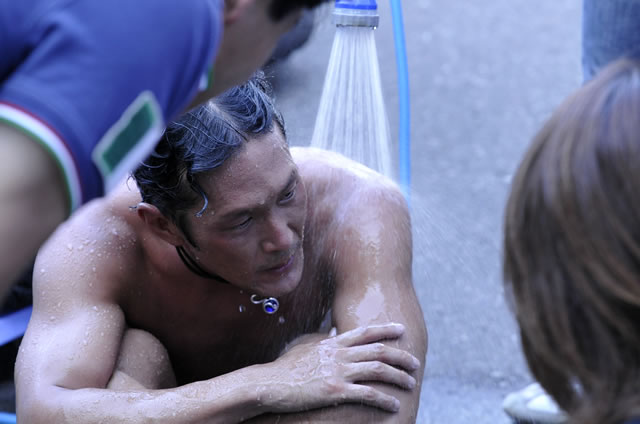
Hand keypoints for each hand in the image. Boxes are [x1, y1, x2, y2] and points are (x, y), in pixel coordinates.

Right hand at [259, 323, 419, 412]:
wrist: (270, 384)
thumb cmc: (284, 368)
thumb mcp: (304, 347)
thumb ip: (322, 340)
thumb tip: (333, 334)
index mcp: (332, 343)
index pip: (365, 332)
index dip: (386, 330)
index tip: (401, 329)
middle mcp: (339, 353)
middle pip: (378, 351)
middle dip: (400, 357)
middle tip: (415, 363)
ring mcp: (338, 371)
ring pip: (378, 370)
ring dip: (398, 377)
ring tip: (410, 383)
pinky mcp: (335, 390)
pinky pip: (368, 394)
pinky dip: (384, 398)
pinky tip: (394, 404)